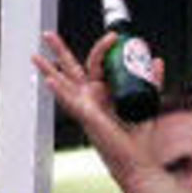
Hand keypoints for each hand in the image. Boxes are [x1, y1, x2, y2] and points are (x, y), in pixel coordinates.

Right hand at [32, 31, 164, 186]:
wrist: (137, 158)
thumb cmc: (139, 135)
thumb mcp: (148, 101)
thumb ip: (152, 81)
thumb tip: (156, 60)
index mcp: (103, 90)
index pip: (97, 62)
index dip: (104, 47)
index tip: (115, 35)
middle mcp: (90, 96)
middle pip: (71, 68)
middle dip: (59, 51)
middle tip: (47, 34)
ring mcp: (85, 105)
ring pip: (63, 83)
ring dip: (49, 69)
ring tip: (35, 55)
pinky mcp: (86, 116)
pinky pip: (69, 102)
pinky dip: (59, 91)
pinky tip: (49, 81)